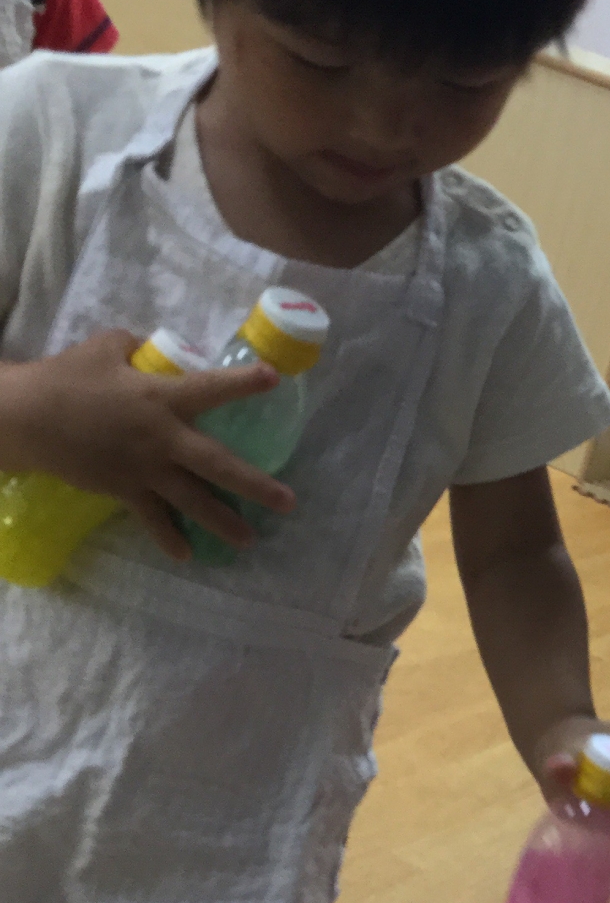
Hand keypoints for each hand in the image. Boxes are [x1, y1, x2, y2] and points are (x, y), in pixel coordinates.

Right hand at [1, 331, 296, 558]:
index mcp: (162, 397)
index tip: (275, 379)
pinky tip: (186, 555)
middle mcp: (163, 437)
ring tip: (250, 540)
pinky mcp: (125, 489)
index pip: (212, 388)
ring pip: (193, 501)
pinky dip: (167, 537)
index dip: (243, 383)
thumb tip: (152, 349)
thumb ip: (137, 347)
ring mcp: (146, 468)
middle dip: (256, 485)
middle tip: (288, 503)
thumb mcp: (106, 347)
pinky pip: (152, 518)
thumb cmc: (67, 377)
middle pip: (218, 464)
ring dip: (223, 522)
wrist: (28, 418)